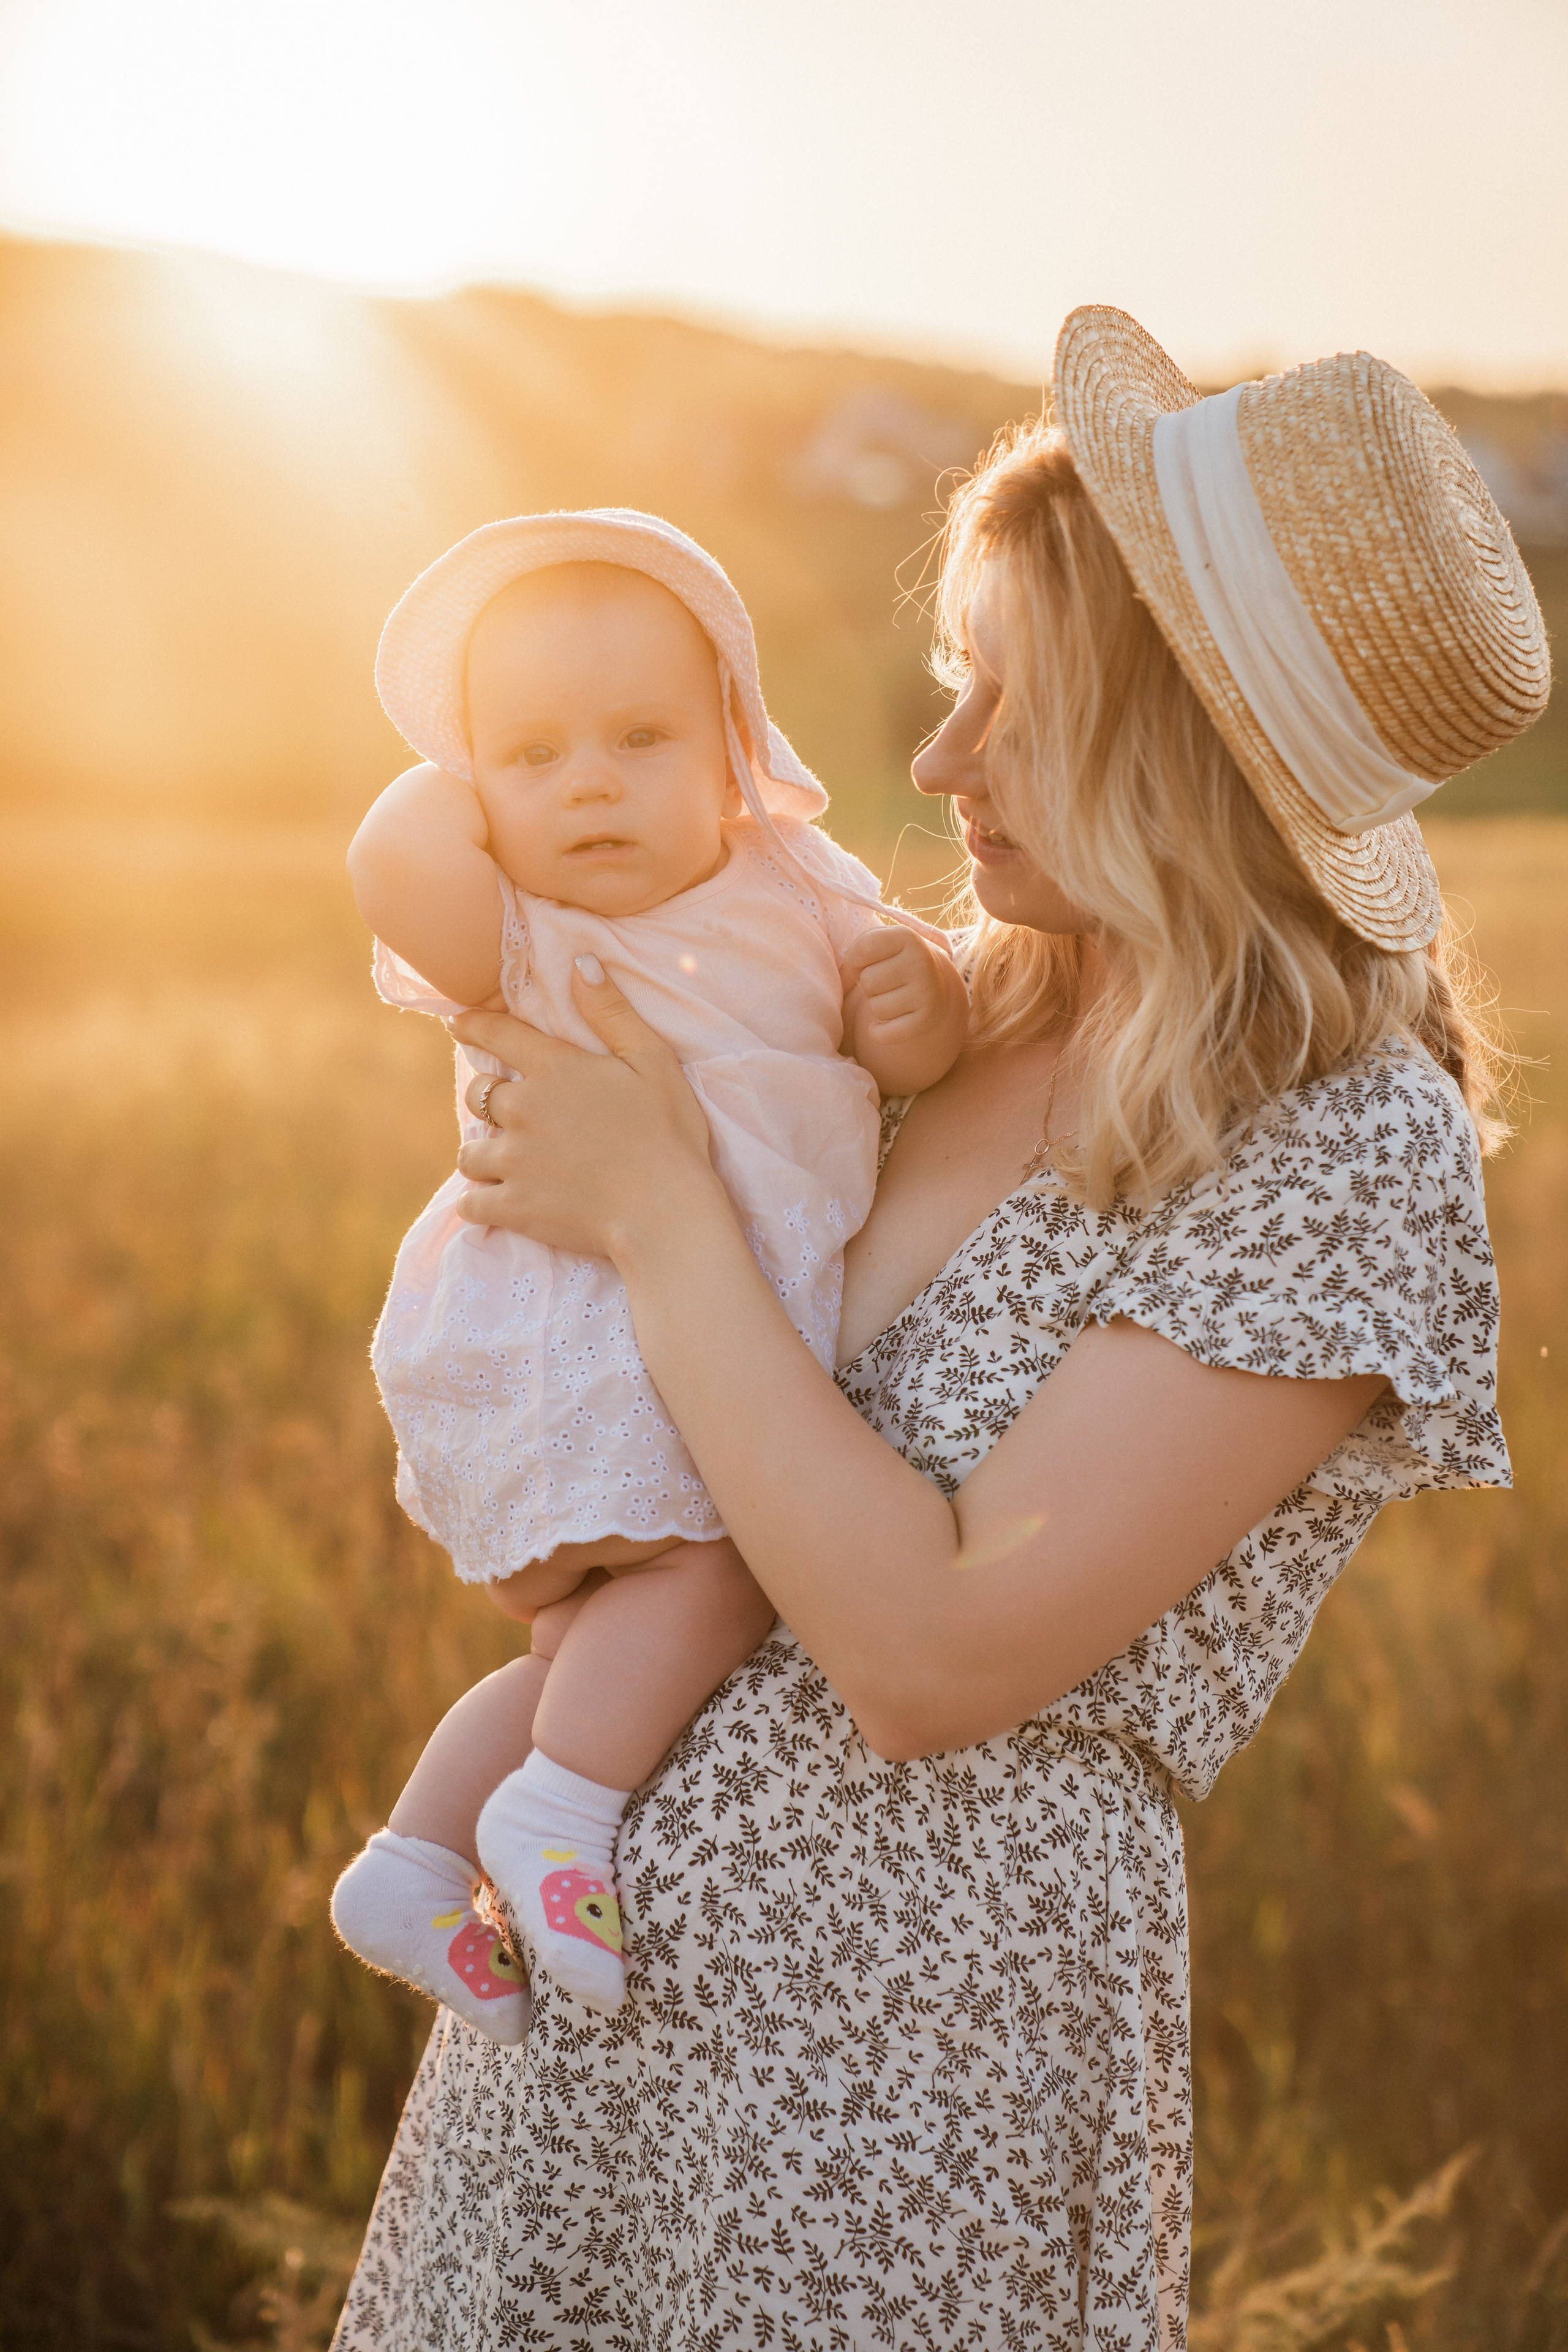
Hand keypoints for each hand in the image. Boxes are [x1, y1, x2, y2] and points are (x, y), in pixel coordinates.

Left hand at [449, 956, 723, 1261]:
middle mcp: (523, 1110)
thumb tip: (580, 963)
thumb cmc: (668, 1134)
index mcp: (554, 1069)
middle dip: (489, 1100)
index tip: (456, 1024)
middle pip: (477, 1095)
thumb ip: (611, 1011)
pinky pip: (471, 1202)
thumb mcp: (652, 1061)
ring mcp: (514, 1161)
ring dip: (484, 1155)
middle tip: (513, 1115)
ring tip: (506, 1163)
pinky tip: (499, 1203)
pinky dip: (480, 1202)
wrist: (666, 1211)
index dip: (471, 1026)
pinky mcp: (513, 1207)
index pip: (497, 1034)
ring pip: (469, 1152)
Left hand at [840, 925, 967, 1095]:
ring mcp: (927, 992)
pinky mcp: (926, 1020)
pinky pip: (886, 1034)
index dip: (856, 959)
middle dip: (868, 985)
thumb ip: (855, 951)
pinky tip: (884, 1024)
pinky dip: (878, 1033)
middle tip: (885, 982)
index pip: (863, 949)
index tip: (869, 960)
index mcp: (907, 937)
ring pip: (876, 1008)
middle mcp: (921, 961)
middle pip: (867, 981)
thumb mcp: (876, 944)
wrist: (932, 984)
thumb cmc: (892, 961)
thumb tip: (847, 974)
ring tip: (892, 997)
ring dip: (877, 1006)